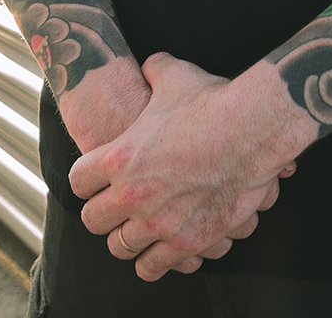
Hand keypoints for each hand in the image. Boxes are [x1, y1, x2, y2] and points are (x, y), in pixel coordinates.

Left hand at [69, 53, 308, 280]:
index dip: (87, 180)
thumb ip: (154, 70)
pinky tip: (162, 249)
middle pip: (93, 221)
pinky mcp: (187, 241)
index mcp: (118, 156)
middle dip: (104, 214)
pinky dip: (155, 261)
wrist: (254, 128)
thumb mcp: (175, 76)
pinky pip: (153, 267)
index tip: (97, 180)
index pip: (77, 182)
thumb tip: (150, 64)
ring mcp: (159, 222)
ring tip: (139, 230)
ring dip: (128, 239)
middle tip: (118, 207)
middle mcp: (131, 194)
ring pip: (120, 248)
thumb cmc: (214, 100)